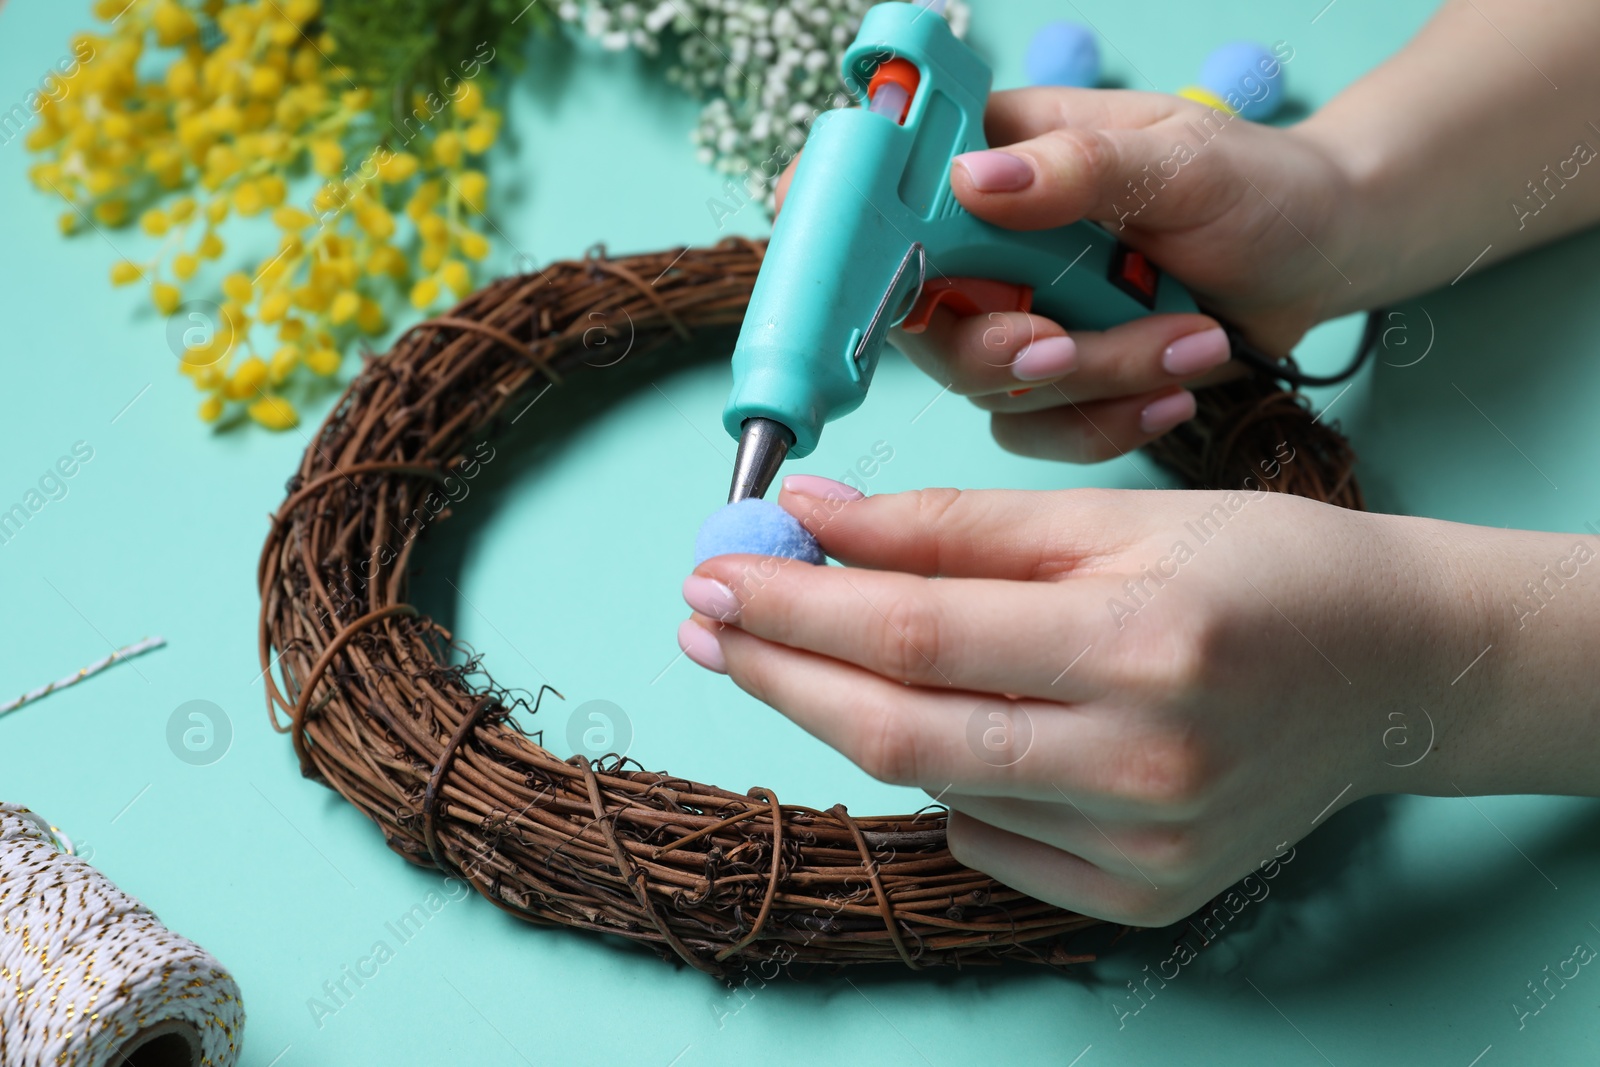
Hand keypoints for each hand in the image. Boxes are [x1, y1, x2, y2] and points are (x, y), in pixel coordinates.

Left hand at [674, 477, 1538, 924]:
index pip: (913, 635)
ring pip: (933, 786)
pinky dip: (942, 777)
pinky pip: (987, 838)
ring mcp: (1147, 849)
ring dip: (848, 716)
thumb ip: (953, 525)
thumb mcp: (1115, 516)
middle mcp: (1144, 764)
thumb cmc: (1265, 567)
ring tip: (807, 651)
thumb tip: (813, 517)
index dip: (794, 606)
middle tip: (710, 624)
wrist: (1396, 669)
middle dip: (780, 673)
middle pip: (898, 731)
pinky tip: (948, 721)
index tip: (716, 574)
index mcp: (1143, 646)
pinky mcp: (1144, 896)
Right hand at [776, 88, 1364, 462]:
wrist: (1322, 255)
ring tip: (1191, 338)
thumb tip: (971, 182)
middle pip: (922, 319)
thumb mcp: (1182, 158)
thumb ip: (1081, 169)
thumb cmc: (1256, 184)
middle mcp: (989, 246)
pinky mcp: (1059, 383)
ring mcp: (1019, 319)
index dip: (836, 231)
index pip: (884, 191)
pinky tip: (1174, 389)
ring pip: (991, 384)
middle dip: (998, 347)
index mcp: (998, 161)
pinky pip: (1043, 429)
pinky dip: (1109, 421)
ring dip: (1093, 377)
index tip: (820, 260)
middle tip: (1059, 345)